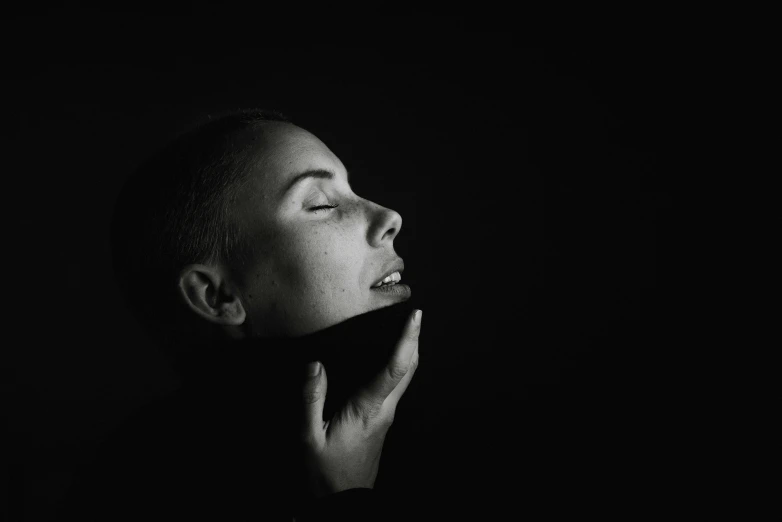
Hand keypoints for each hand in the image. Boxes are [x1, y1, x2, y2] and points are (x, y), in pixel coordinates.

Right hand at [298, 309, 421, 499]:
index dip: (407, 340)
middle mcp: (384, 410)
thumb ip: (311, 400)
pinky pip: (395, 387)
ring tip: (407, 330)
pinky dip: (399, 367)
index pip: (395, 368)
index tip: (415, 317)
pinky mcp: (381, 422)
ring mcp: (386, 417)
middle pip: (410, 370)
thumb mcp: (309, 439)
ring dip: (409, 352)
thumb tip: (315, 365)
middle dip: (415, 341)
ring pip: (406, 378)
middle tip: (416, 316)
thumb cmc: (325, 475)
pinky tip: (389, 360)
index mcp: (369, 409)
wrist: (343, 504)